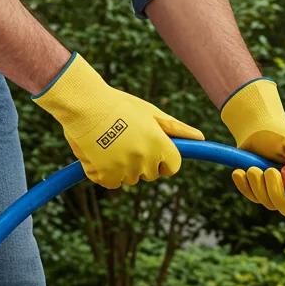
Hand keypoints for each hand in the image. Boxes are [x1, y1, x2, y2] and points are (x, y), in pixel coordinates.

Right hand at [33, 54, 202, 188]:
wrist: (84, 102)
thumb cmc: (119, 105)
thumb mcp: (151, 113)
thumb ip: (176, 129)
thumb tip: (200, 137)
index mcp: (160, 144)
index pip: (172, 167)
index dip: (164, 161)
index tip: (153, 152)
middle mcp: (146, 159)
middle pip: (150, 175)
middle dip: (141, 163)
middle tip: (126, 140)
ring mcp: (126, 169)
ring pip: (130, 179)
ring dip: (122, 167)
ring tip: (110, 143)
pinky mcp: (106, 175)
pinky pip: (111, 183)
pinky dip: (104, 173)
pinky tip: (99, 153)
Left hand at [221, 78, 284, 229]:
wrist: (255, 124)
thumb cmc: (279, 130)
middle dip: (276, 194)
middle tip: (269, 171)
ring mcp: (280, 190)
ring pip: (270, 204)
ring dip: (259, 186)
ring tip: (254, 167)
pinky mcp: (261, 189)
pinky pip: (254, 197)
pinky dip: (245, 187)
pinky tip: (241, 172)